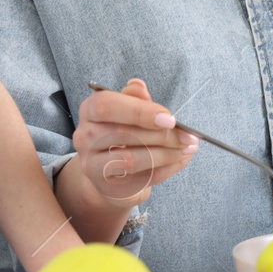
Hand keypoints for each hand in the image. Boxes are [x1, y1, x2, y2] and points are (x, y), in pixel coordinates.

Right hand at [66, 79, 198, 208]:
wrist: (112, 173)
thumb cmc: (125, 133)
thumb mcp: (130, 111)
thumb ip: (135, 99)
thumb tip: (138, 85)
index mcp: (90, 110)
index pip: (107, 105)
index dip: (140, 111)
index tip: (169, 119)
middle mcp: (84, 137)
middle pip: (122, 133)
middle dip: (161, 135)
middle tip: (187, 136)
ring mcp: (91, 164)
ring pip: (131, 160)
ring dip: (166, 154)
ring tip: (187, 148)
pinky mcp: (106, 186)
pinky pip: (139, 178)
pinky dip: (165, 169)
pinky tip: (179, 160)